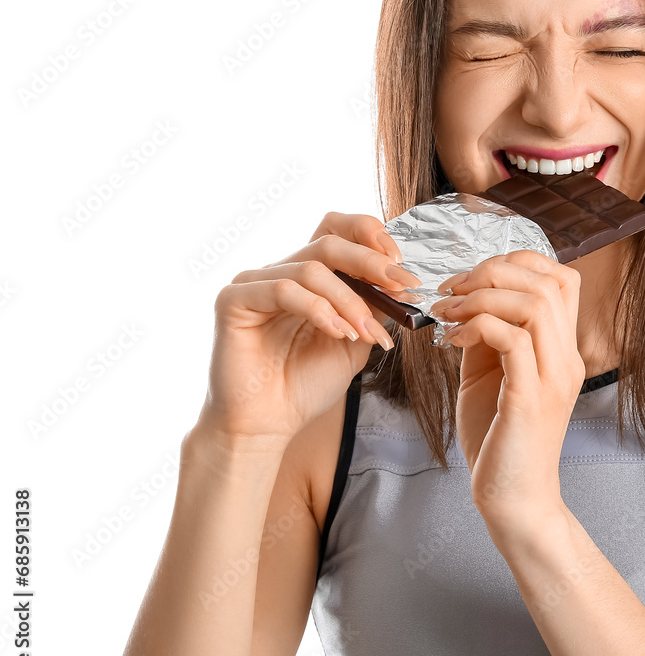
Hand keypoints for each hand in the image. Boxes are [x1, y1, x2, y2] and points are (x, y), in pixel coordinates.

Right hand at [204, 212, 419, 445]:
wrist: (270, 424)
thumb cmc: (305, 384)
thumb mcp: (355, 339)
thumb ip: (373, 306)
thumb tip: (399, 281)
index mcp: (308, 276)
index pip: (336, 231)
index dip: (369, 235)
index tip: (400, 263)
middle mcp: (281, 272)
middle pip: (328, 242)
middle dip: (370, 262)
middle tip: (399, 285)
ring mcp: (254, 283)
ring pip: (311, 269)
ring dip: (349, 300)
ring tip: (364, 332)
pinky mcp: (233, 300)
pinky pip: (282, 289)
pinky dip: (318, 309)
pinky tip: (337, 333)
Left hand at [434, 250, 583, 544]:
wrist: (513, 501)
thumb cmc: (498, 439)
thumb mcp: (489, 375)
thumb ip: (485, 336)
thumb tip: (464, 299)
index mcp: (561, 349)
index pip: (561, 278)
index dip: (517, 262)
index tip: (471, 279)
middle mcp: (566, 358)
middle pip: (549, 282)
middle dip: (492, 272)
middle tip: (452, 290)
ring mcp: (552, 378)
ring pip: (534, 304)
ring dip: (481, 297)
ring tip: (447, 313)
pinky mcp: (530, 400)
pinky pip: (513, 340)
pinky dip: (477, 327)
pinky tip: (452, 340)